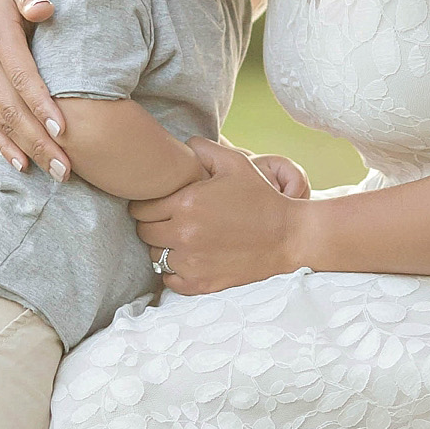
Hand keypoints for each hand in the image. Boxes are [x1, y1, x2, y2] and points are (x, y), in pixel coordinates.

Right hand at [0, 0, 69, 176]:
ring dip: (30, 150)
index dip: (41, 104)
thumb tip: (44, 10)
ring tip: (59, 173)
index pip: (21, 76)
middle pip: (13, 108)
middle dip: (41, 141)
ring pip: (3, 122)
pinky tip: (25, 166)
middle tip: (68, 167)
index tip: (63, 129)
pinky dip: (6, 147)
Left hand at [131, 137, 303, 294]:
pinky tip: (188, 258)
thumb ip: (203, 149)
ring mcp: (191, 262)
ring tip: (181, 238)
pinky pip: (169, 280)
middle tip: (169, 219)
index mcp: (186, 204)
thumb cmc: (261, 198)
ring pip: (155, 255)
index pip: (141, 208)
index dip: (147, 203)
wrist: (288, 237)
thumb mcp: (236, 163)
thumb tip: (182, 145)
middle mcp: (183, 235)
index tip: (160, 203)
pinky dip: (174, 271)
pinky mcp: (200, 283)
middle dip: (152, 224)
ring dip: (163, 247)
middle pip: (144, 232)